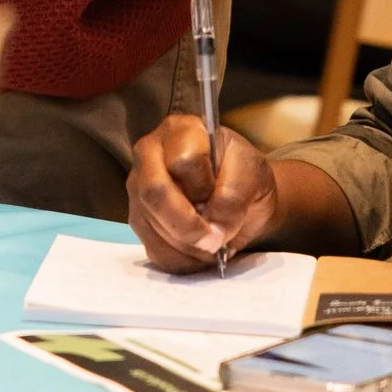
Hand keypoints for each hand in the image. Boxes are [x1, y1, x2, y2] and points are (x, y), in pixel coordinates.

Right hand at [128, 114, 278, 272]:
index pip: (183, 161)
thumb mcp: (253, 174)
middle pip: (154, 192)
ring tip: (212, 246)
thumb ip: (234, 194)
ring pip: (151, 224)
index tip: (227, 203)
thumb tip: (212, 227)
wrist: (243, 198)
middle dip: (187, 226)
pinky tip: (199, 253)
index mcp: (179, 131)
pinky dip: (180, 260)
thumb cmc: (245, 177)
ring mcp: (138, 187)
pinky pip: (152, 248)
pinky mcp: (138, 218)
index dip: (206, 189)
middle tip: (214, 241)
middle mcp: (149, 154)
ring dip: (187, 246)